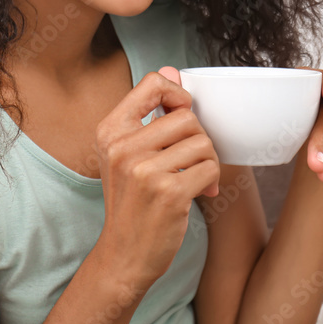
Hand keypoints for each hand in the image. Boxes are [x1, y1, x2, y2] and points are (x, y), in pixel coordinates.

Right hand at [92, 66, 220, 287]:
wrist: (124, 254)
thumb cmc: (132, 201)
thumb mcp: (128, 153)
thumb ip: (149, 112)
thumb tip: (171, 69)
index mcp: (110, 131)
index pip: (152, 83)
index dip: (176, 94)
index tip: (180, 116)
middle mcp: (123, 147)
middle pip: (186, 116)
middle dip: (198, 138)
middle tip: (192, 160)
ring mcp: (144, 170)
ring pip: (202, 141)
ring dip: (208, 161)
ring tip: (196, 177)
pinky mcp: (169, 192)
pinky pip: (210, 167)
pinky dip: (212, 180)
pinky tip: (201, 192)